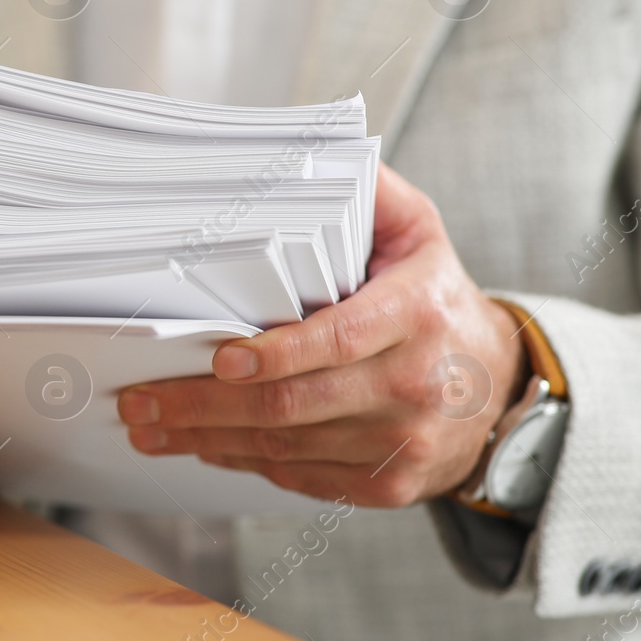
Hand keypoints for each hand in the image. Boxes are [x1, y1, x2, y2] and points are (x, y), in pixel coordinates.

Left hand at [119, 164, 528, 506]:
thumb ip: (367, 193)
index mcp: (417, 314)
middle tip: (140, 402)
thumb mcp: (419, 232)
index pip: (337, 338)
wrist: (500, 388)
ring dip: (210, 440)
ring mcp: (403, 441)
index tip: (219, 357)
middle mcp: (414, 383)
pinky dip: (245, 463)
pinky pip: (302, 478)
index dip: (276, 354)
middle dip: (205, 405)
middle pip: (295, 404)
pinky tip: (203, 446)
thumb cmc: (435, 298)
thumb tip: (308, 156)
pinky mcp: (389, 484)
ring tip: (150, 428)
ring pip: (288, 448)